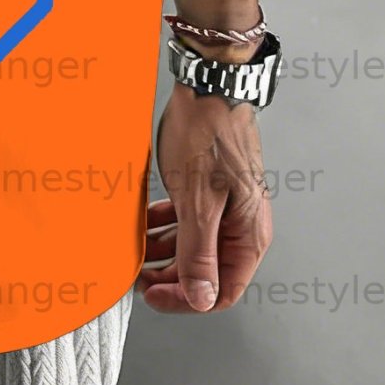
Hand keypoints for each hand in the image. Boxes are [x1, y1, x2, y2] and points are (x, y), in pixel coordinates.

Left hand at [139, 79, 272, 313]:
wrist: (210, 84)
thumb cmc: (210, 134)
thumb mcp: (198, 201)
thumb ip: (198, 253)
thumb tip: (202, 299)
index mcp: (249, 236)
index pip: (221, 292)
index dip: (185, 300)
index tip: (152, 295)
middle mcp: (243, 226)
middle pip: (206, 272)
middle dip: (170, 277)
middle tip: (137, 274)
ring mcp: (227, 207)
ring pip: (194, 245)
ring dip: (164, 251)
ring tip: (135, 248)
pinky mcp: (212, 189)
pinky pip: (189, 220)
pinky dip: (167, 225)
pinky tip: (145, 221)